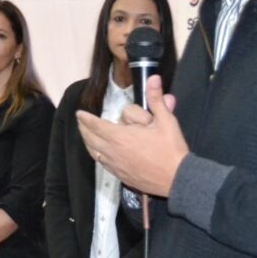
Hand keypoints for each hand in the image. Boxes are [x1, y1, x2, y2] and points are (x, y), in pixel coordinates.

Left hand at [77, 74, 185, 196]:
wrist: (177, 179)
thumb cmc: (171, 149)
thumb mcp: (166, 120)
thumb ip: (156, 99)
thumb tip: (153, 78)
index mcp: (120, 136)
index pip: (96, 125)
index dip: (86, 118)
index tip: (79, 113)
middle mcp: (113, 151)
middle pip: (90, 138)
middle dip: (84, 129)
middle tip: (80, 122)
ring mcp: (115, 165)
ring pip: (94, 152)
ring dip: (88, 142)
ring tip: (86, 136)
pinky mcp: (120, 176)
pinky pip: (102, 163)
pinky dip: (97, 155)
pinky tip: (99, 153)